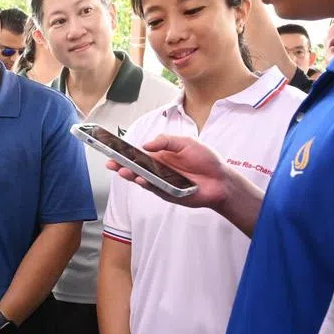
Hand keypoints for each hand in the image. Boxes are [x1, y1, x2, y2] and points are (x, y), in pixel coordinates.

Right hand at [107, 134, 230, 209]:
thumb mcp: (186, 142)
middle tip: (111, 163)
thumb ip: (165, 141)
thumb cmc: (206, 160)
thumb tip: (145, 144)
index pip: (138, 153)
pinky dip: (146, 184)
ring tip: (122, 171)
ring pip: (141, 179)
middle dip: (121, 166)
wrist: (221, 179)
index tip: (112, 149)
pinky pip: (154, 189)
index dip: (125, 152)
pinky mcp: (167, 193)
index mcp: (160, 155)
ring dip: (131, 176)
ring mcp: (161, 182)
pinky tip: (141, 179)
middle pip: (135, 167)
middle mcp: (158, 169)